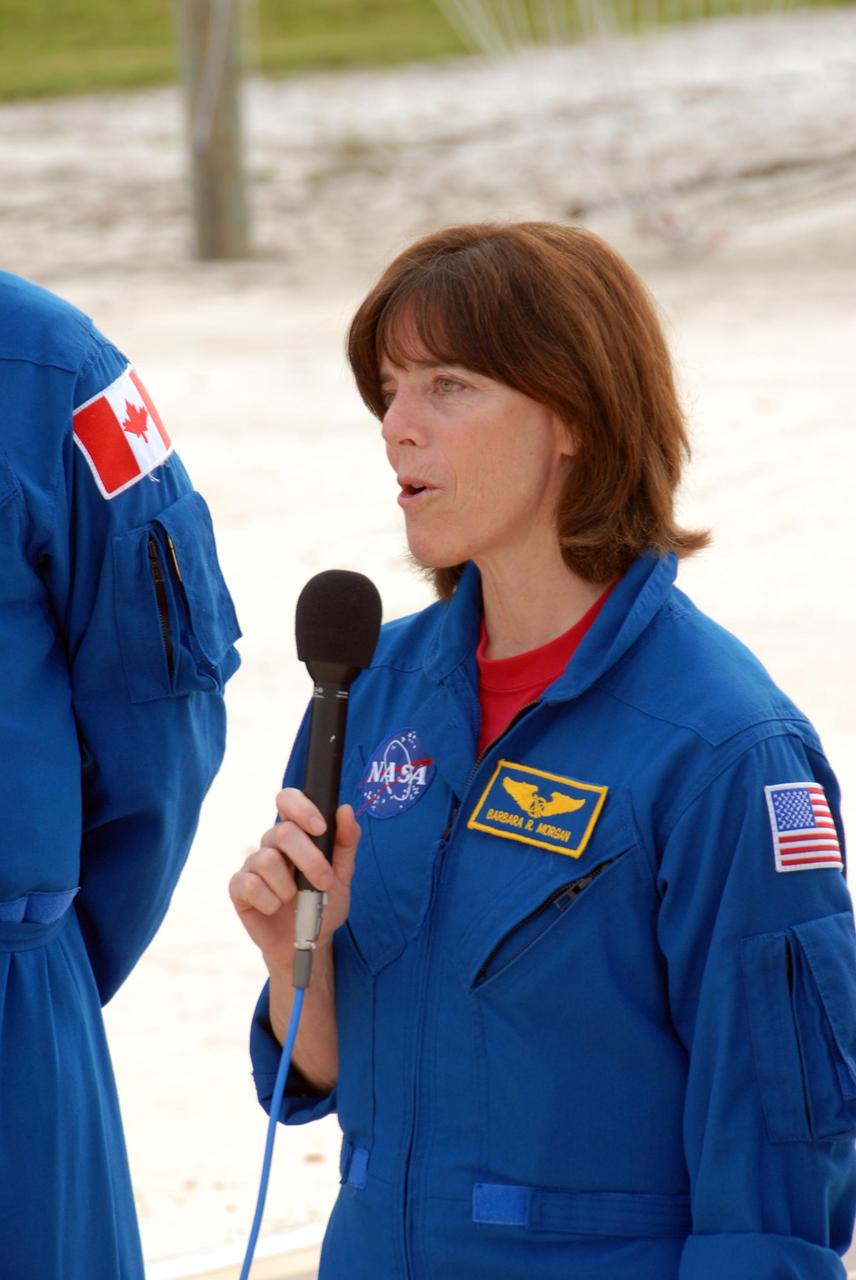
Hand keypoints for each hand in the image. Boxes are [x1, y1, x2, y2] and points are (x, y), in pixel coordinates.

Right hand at [229, 788, 360, 974]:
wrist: (308, 942)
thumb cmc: (323, 903)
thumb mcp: (343, 874)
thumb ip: (346, 842)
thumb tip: (346, 809)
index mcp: (296, 833)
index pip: (288, 800)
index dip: (301, 808)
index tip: (320, 828)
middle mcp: (272, 844)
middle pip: (282, 832)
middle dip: (309, 859)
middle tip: (324, 882)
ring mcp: (253, 864)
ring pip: (267, 859)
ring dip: (289, 886)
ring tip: (295, 900)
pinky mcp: (239, 888)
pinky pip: (250, 885)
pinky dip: (270, 901)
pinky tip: (276, 908)